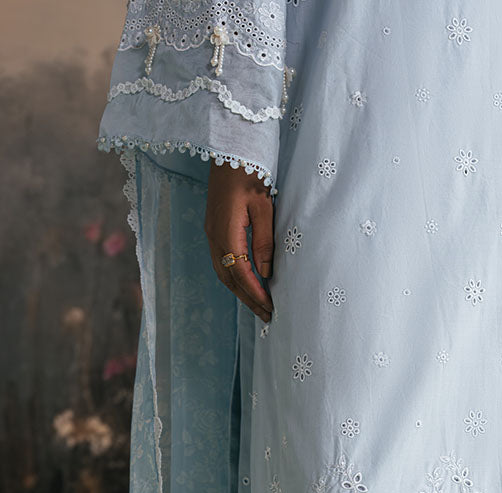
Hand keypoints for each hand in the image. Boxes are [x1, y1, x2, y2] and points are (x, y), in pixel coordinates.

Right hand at [205, 162, 274, 322]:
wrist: (231, 148)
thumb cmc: (250, 173)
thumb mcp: (264, 207)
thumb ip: (264, 241)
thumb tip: (265, 273)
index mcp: (225, 231)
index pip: (240, 272)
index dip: (255, 293)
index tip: (270, 308)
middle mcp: (214, 236)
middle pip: (229, 278)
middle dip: (248, 298)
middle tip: (267, 315)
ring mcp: (211, 232)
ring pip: (223, 272)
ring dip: (240, 291)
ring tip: (259, 305)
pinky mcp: (214, 228)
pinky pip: (222, 261)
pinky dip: (235, 277)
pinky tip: (248, 283)